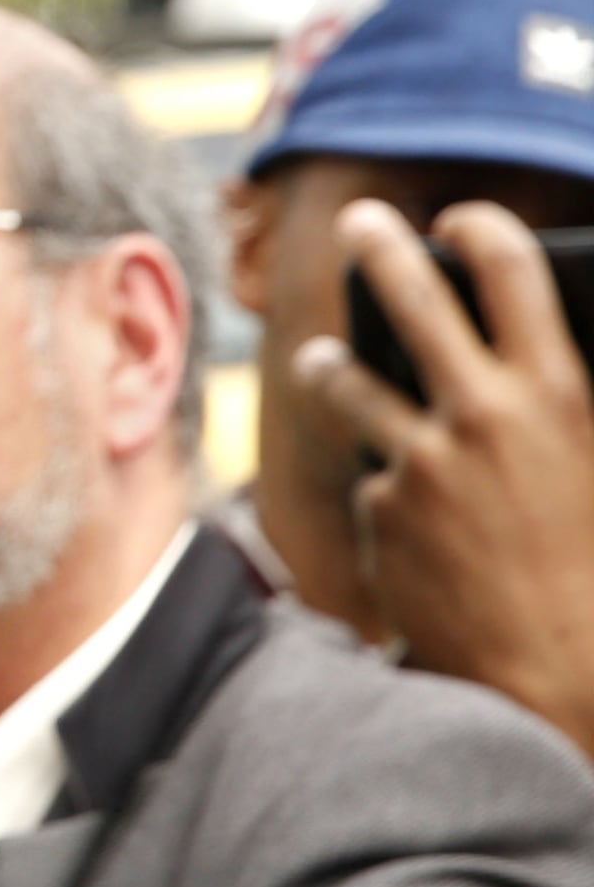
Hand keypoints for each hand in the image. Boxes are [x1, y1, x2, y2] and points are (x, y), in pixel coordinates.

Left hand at [291, 200, 593, 759]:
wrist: (557, 668)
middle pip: (413, 297)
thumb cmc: (588, 564)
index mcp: (557, 393)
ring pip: (348, 380)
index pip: (510, 271)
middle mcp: (485, 413)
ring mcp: (425, 457)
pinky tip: (420, 531)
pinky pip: (374, 480)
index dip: (480, 230)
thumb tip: (524, 355)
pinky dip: (389, 494)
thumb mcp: (593, 463)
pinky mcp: (382, 507)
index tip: (456, 219)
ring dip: (332, 364)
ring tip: (321, 358)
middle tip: (358, 218)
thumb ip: (552, 403)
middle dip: (379, 245)